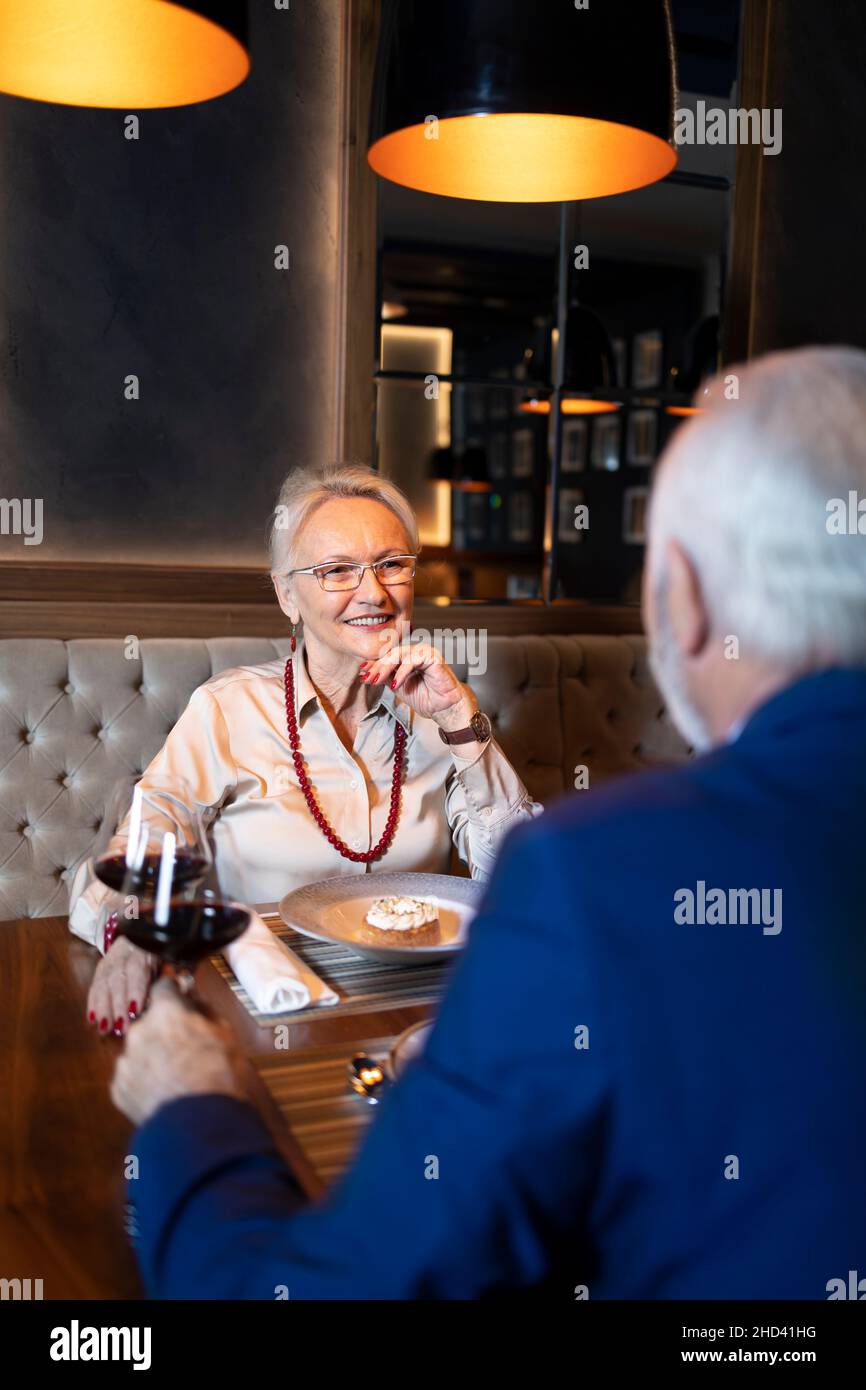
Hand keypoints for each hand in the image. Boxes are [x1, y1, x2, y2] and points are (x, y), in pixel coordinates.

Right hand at [87, 935, 157, 1037]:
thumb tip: (160, 1001)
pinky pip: (94, 986)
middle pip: (117, 981)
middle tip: (119, 1027)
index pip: (137, 972)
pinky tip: (92, 1019)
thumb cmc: (154, 952)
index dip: (134, 992)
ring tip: (104, 1028)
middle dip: (117, 1006)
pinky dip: (92, 1003)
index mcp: (142, 953)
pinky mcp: (100, 968)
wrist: (139, 932)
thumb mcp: (161, 961)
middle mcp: (123, 957)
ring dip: (102, 1009)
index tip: (134, 1011)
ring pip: (103, 985)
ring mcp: (109, 962)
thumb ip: (159, 979)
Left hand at [110, 978, 245, 1126]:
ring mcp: (125, 1061)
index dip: (173, 994)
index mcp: (166, 1012)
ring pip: (139, 1051)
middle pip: (149, 1022)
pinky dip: (144, 1083)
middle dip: (163, 1031)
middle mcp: (139, 1031)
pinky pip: (132, 1078)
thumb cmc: (219, 1076)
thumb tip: (194, 1001)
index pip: (163, 987)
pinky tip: (164, 1094)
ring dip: (152, 1057)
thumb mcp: (226, 1036)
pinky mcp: (118, 1089)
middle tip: (185, 1049)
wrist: (199, 1125)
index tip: (180, 1001)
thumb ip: (205, 1011)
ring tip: (175, 1078)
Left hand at [360, 641, 476, 728]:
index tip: (362, 673)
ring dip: (385, 667)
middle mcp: (416, 652)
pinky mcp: (433, 657)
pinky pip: (413, 660)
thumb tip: (366, 672)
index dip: (374, 664)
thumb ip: (385, 677)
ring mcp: (425, 652)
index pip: (387, 656)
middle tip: (367, 678)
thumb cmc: (426, 697)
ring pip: (399, 654)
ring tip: (377, 680)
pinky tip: (396, 683)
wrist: (444, 709)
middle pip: (391, 654)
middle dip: (377, 666)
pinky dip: (402, 672)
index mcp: (408, 657)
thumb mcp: (398, 687)